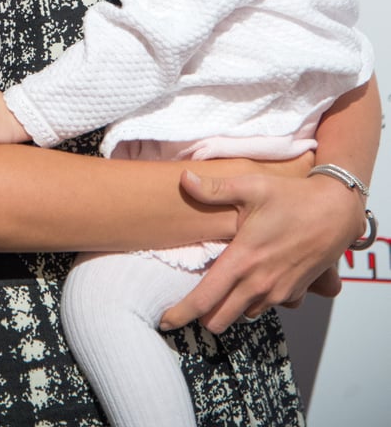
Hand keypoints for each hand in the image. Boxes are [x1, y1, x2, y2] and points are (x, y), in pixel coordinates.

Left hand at [159, 168, 363, 333]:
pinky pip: (264, 308)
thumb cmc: (292, 197)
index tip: (164, 320)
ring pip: (242, 315)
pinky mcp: (293, 294)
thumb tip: (183, 180)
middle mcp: (259, 283)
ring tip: (220, 289)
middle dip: (202, 315)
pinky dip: (252, 302)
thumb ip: (214, 189)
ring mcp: (278, 292)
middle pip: (219, 319)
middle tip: (191, 302)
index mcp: (243, 260)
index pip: (204, 299)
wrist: (336, 212)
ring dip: (229, 308)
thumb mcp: (251, 186)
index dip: (181, 313)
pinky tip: (249, 281)